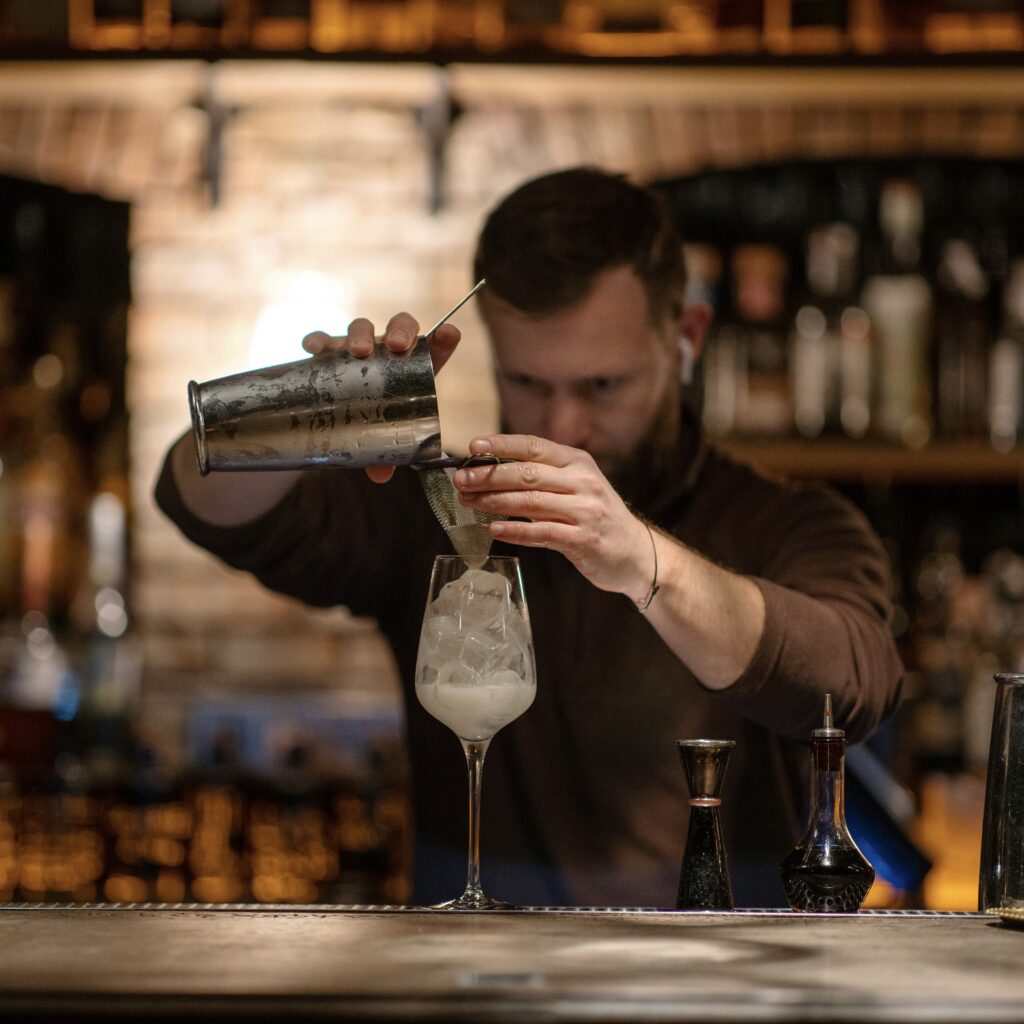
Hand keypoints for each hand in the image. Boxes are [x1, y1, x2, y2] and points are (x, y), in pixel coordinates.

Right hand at [302, 313, 459, 483]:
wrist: (346, 413)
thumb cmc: (378, 421)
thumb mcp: (386, 436)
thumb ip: (387, 453)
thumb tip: (381, 476)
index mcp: (415, 367)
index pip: (435, 348)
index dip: (444, 339)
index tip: (448, 334)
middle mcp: (389, 351)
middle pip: (400, 326)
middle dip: (400, 332)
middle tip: (396, 347)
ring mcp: (361, 346)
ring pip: (364, 327)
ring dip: (362, 335)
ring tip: (358, 351)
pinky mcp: (332, 349)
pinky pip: (325, 340)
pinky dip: (320, 340)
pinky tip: (313, 347)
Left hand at [453, 434, 653, 600]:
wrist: (637, 553)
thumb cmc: (598, 518)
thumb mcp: (576, 487)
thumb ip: (542, 479)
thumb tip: (490, 474)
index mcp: (578, 463)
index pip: (534, 446)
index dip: (501, 444)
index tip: (473, 446)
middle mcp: (583, 482)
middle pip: (527, 473)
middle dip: (489, 476)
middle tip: (461, 480)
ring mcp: (585, 511)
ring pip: (530, 502)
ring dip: (494, 501)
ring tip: (469, 502)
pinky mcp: (584, 540)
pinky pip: (542, 532)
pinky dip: (515, 531)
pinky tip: (494, 529)